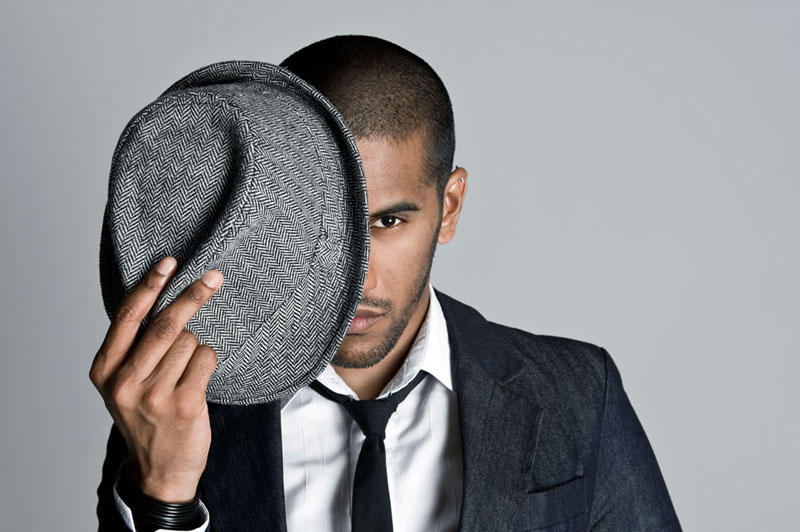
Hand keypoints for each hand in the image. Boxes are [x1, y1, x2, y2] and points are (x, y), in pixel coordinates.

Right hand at [90, 256, 222, 502]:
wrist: (160, 469)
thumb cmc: (146, 416)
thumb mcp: (125, 382)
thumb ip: (134, 346)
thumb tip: (164, 294)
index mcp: (104, 370)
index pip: (128, 317)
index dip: (150, 285)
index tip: (169, 261)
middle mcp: (125, 381)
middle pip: (165, 324)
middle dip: (193, 295)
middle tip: (214, 276)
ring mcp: (154, 395)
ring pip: (190, 342)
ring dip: (197, 348)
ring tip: (185, 374)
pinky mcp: (184, 404)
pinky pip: (206, 359)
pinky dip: (208, 361)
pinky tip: (198, 381)